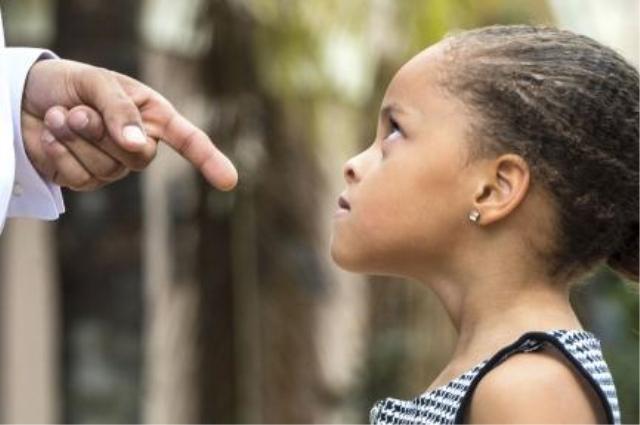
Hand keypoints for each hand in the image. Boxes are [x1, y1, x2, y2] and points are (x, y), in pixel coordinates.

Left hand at [22, 59, 237, 190]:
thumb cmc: (69, 82)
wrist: (24, 96)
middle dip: (102, 133)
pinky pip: (79, 178)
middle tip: (76, 111)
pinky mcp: (85, 180)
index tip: (230, 182)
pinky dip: (58, 153)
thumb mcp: (97, 82)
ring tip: (59, 116)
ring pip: (106, 169)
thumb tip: (138, 146)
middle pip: (139, 158)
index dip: (210, 160)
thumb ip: (120, 111)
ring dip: (74, 139)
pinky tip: (49, 134)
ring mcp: (112, 166)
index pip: (188, 140)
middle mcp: (138, 144)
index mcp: (152, 116)